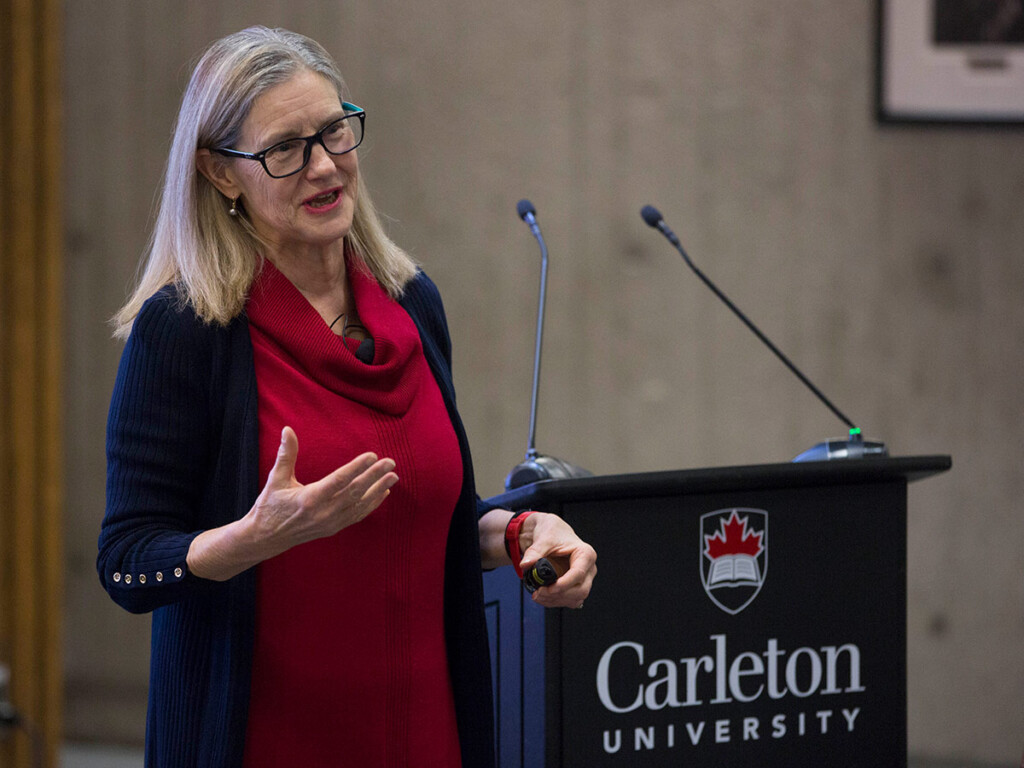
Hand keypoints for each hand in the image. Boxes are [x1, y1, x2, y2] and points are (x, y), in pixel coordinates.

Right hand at [247, 426, 398, 554]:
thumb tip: (288, 430)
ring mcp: (330, 523)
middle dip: (374, 476)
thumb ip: (286, 455)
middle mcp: (323, 512)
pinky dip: (371, 504)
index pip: (339, 480)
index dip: (357, 467)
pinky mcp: (333, 528)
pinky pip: (357, 515)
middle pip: (355, 492)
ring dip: (378, 490)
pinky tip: (383, 493)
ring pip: (359, 505)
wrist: (265, 538)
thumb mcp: (276, 479)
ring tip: (393, 477)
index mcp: (310, 498)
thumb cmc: (270, 506)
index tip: (372, 455)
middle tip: (391, 463)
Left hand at [517, 512, 596, 608]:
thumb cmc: (553, 533)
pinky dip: (555, 602)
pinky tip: (542, 597)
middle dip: (560, 595)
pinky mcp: (576, 587)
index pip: (579, 573)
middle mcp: (589, 569)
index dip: (565, 584)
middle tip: (540, 592)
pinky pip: (569, 601)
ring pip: (576, 599)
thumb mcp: (544, 539)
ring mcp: (584, 580)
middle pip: (581, 590)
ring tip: (537, 595)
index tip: (550, 588)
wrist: (552, 534)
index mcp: (586, 554)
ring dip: (556, 600)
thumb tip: (526, 565)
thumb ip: (535, 552)